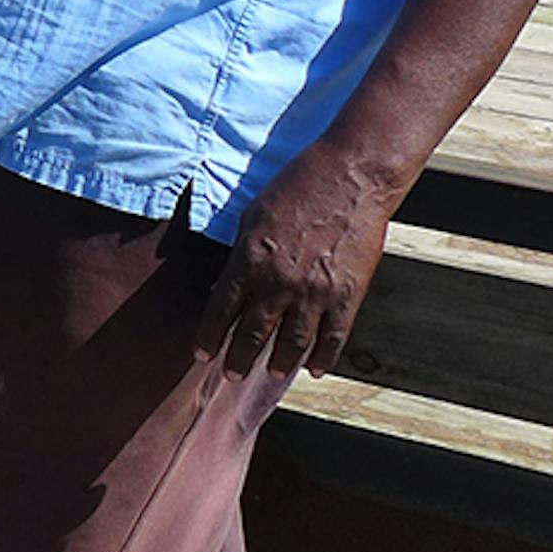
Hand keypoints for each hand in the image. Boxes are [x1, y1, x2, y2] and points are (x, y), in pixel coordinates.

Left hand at [195, 146, 400, 379]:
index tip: (202, 354)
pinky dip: (323, 358)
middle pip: (252, 333)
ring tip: (269, 373)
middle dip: (238, 358)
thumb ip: (240, 251)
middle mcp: (278, 281)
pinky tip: (314, 370)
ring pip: (291, 343)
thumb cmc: (296, 186)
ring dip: (277, 363)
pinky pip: (333, 338)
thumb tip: (229, 282)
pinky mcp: (349, 295)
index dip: (209, 336)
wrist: (350, 176)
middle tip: (230, 375)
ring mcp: (315, 292)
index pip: (220, 309)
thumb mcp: (252, 214)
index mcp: (248, 259)